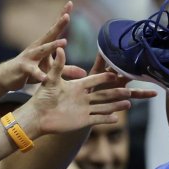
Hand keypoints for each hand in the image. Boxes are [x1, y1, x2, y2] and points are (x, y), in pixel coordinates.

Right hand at [0, 4, 71, 91]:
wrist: (7, 77)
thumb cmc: (29, 71)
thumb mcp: (50, 71)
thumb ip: (66, 70)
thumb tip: (84, 73)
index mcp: (44, 45)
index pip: (55, 29)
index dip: (62, 17)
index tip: (70, 2)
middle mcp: (37, 47)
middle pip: (49, 34)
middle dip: (58, 25)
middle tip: (67, 16)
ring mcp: (29, 57)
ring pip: (42, 50)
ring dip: (53, 46)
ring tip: (64, 42)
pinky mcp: (24, 68)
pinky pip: (32, 71)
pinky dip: (38, 74)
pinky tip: (44, 77)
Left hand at [19, 48, 154, 137]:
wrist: (39, 116)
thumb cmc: (42, 97)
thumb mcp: (51, 80)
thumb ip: (58, 65)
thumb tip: (60, 47)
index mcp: (78, 86)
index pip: (95, 79)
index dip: (105, 77)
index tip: (116, 73)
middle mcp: (85, 97)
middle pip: (104, 94)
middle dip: (117, 92)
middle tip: (130, 89)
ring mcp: (85, 109)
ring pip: (104, 106)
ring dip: (117, 105)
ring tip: (130, 103)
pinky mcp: (83, 121)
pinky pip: (98, 119)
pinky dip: (107, 119)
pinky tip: (117, 118)